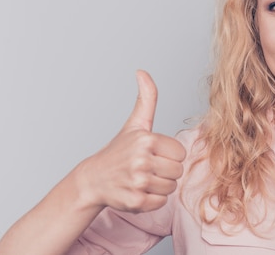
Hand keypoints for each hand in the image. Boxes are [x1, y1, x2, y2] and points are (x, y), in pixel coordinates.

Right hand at [79, 70, 186, 212]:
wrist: (93, 179)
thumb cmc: (119, 150)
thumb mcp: (135, 123)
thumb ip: (146, 98)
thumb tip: (142, 71)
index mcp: (147, 140)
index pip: (181, 153)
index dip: (169, 155)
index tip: (153, 154)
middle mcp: (142, 160)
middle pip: (178, 171)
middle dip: (166, 171)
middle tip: (147, 168)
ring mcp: (137, 182)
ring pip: (171, 188)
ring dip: (159, 186)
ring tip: (141, 179)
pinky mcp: (135, 201)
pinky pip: (160, 203)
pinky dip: (152, 200)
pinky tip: (137, 191)